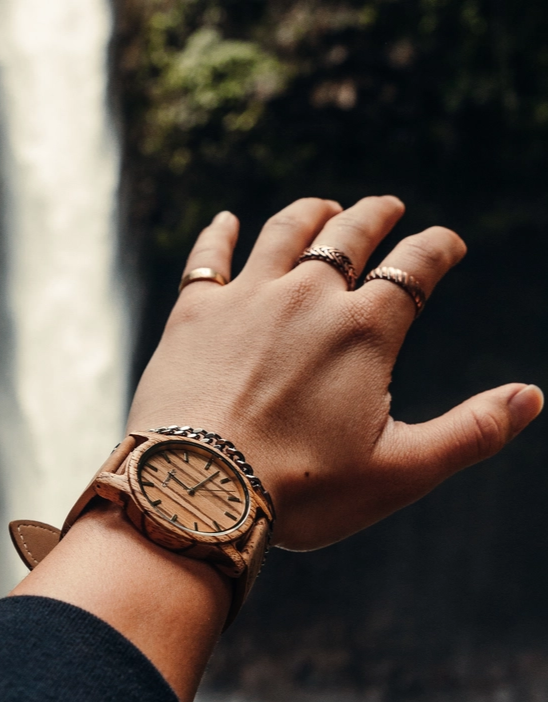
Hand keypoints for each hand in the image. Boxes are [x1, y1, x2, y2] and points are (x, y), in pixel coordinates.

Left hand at [128, 196, 542, 549]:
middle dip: (376, 216)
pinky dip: (220, 234)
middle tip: (387, 206)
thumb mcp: (401, 471)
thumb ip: (471, 432)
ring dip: (310, 214)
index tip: (449, 242)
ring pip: (284, 233)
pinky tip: (226, 220)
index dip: (438, 248)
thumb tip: (533, 396)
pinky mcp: (192, 314)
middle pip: (350, 237)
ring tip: (323, 207)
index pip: (415, 268)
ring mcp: (246, 299)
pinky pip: (207, 257)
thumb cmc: (303, 490)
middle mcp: (307, 297)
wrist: (198, 492)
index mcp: (365, 331)